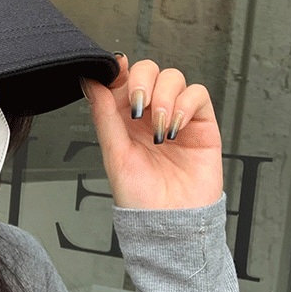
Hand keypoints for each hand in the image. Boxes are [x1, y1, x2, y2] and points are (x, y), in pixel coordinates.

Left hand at [80, 55, 223, 209]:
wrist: (170, 222)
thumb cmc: (140, 198)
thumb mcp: (114, 155)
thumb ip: (104, 115)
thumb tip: (90, 82)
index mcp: (123, 121)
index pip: (122, 81)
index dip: (119, 70)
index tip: (116, 71)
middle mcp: (148, 116)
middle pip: (148, 72)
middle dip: (143, 81)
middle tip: (140, 105)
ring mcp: (175, 117)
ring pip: (173, 78)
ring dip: (164, 97)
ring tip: (158, 128)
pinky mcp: (200, 124)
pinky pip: (197, 94)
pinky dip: (185, 105)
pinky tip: (175, 128)